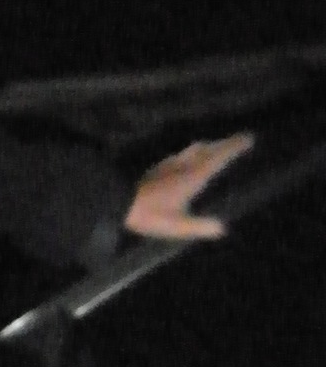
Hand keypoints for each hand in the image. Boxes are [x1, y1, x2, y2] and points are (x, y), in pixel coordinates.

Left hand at [123, 133, 253, 239]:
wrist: (118, 201)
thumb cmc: (149, 215)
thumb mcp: (177, 226)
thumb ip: (200, 226)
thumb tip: (222, 227)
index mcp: (192, 177)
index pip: (218, 157)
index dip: (234, 147)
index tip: (249, 138)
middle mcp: (183, 166)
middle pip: (208, 149)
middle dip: (225, 143)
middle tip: (239, 140)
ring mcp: (169, 165)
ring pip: (194, 149)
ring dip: (209, 147)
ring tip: (218, 148)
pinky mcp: (158, 168)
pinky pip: (182, 155)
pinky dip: (194, 153)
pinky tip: (189, 161)